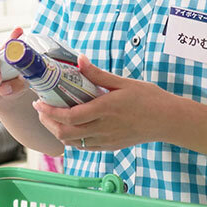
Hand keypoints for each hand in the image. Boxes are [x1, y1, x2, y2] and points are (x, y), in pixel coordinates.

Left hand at [32, 55, 172, 150]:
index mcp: (105, 109)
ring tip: (52, 117)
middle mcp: (103, 128)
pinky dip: (72, 139)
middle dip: (48, 122)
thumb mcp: (123, 82)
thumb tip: (80, 60)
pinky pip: (85, 147)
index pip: (69, 116)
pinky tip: (70, 126)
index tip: (38, 102)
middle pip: (66, 133)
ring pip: (73, 143)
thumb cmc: (148, 98)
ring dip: (57, 131)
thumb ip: (98, 74)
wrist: (168, 120)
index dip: (50, 112)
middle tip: (41, 109)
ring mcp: (106, 140)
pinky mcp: (110, 146)